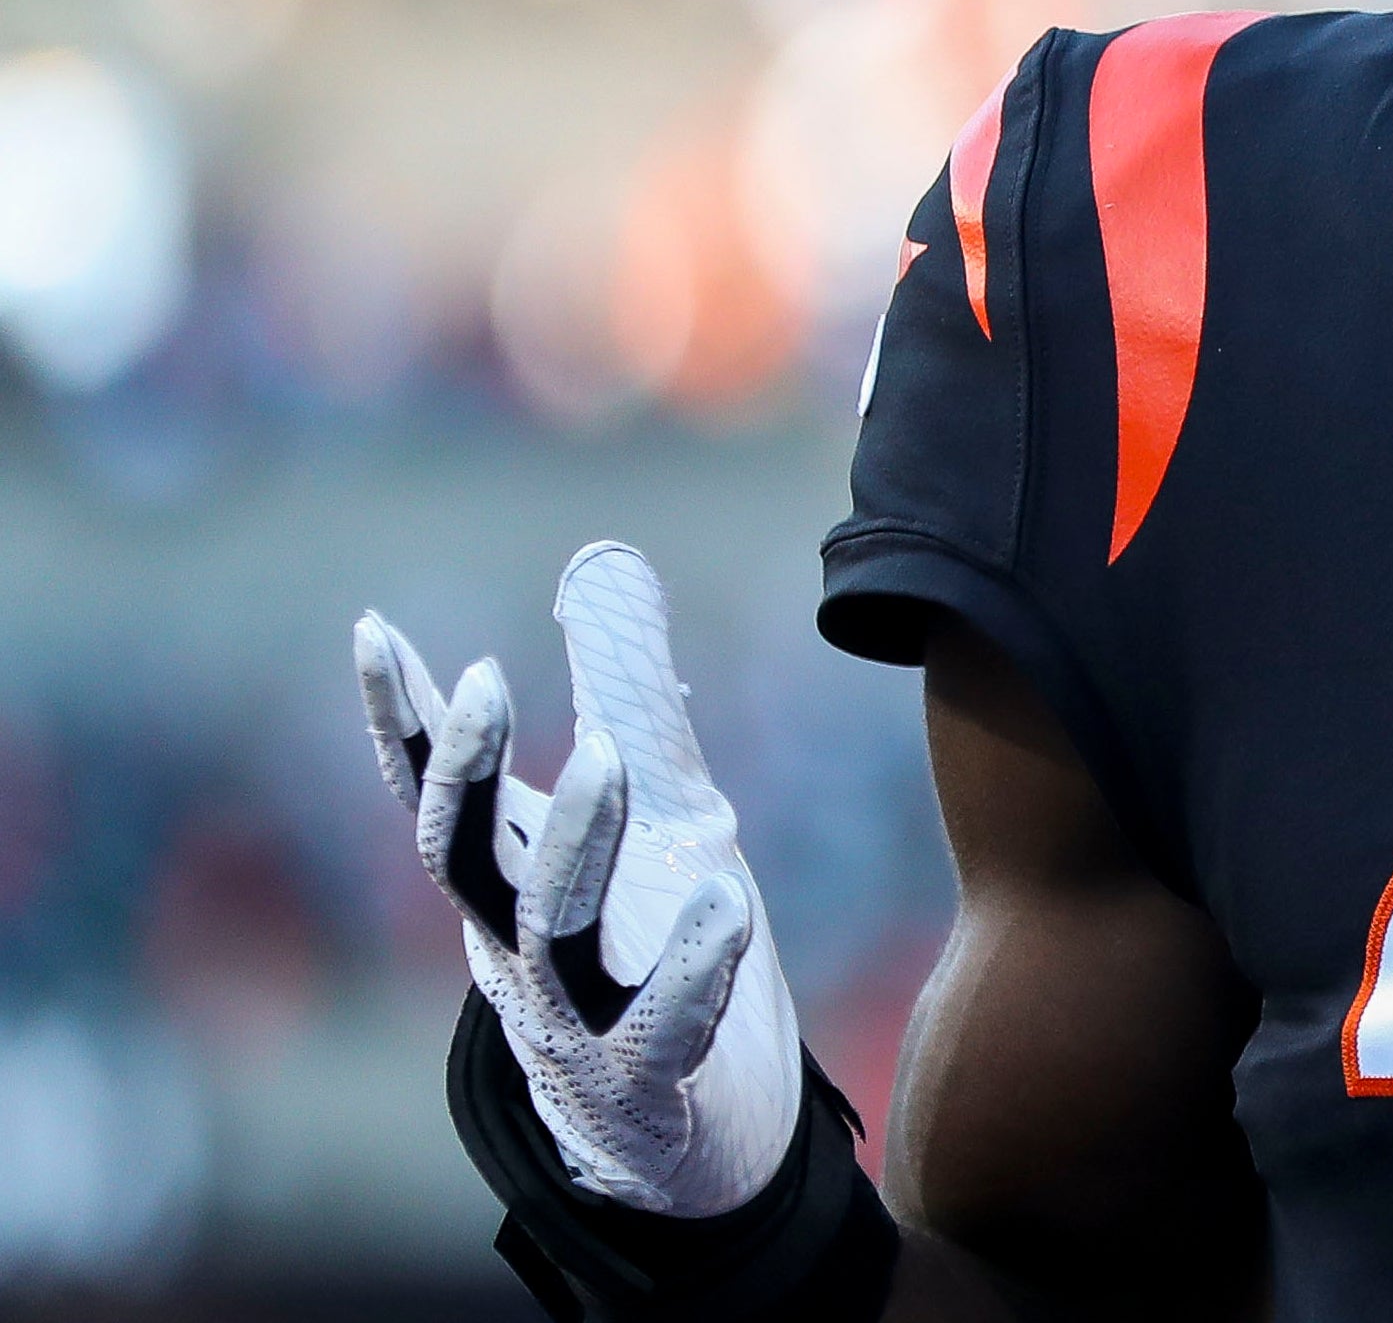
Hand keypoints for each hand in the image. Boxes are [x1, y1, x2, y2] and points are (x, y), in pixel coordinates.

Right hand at [356, 543, 804, 1217]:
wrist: (703, 1127)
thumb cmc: (660, 943)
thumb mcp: (659, 797)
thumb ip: (624, 689)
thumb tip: (600, 559)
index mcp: (509, 878)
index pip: (435, 791)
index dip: (396, 717)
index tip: (371, 628)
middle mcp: (518, 947)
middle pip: (458, 858)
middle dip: (459, 771)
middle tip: (480, 678)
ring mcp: (573, 1020)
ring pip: (545, 935)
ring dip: (570, 848)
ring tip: (609, 760)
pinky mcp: (646, 1081)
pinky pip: (657, 1029)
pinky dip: (688, 969)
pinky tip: (728, 907)